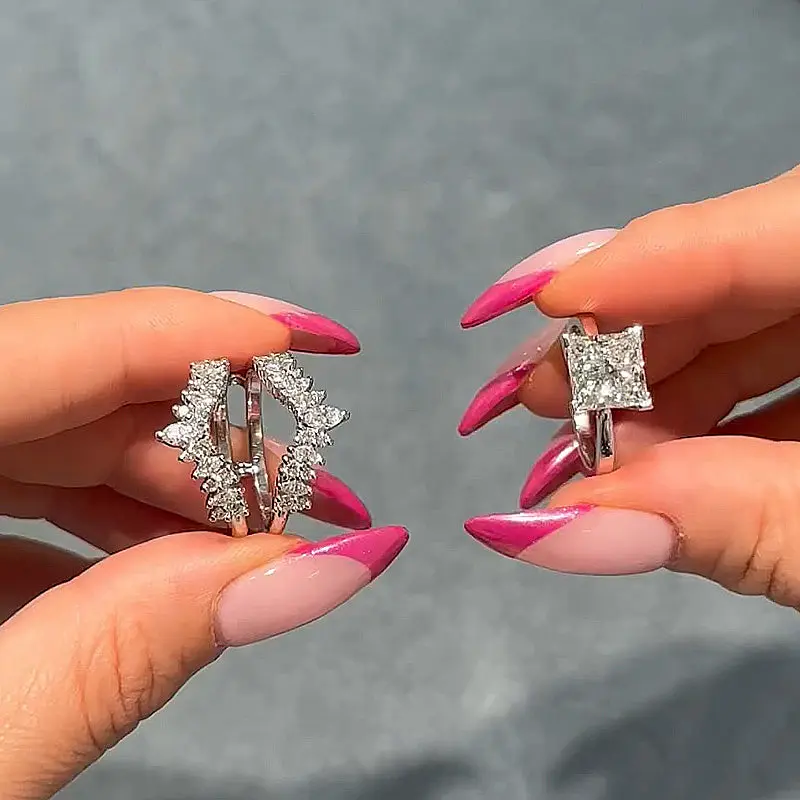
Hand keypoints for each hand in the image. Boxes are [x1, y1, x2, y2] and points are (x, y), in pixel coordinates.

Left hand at [0, 288, 406, 798]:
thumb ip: (127, 653)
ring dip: (163, 493)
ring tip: (256, 543)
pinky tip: (152, 581)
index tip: (316, 341)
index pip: (58, 348)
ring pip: (49, 442)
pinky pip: (14, 500)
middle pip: (71, 395)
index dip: (195, 333)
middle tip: (311, 500)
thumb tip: (325, 571)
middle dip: (207, 445)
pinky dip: (95, 536)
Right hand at [459, 165, 799, 607]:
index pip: (766, 229)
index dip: (639, 263)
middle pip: (734, 269)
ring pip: (745, 319)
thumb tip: (539, 531)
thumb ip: (722, 524)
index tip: (530, 305)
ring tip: (582, 457)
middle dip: (625, 341)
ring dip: (654, 391)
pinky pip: (773, 361)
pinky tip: (650, 463)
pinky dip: (707, 414)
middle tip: (535, 403)